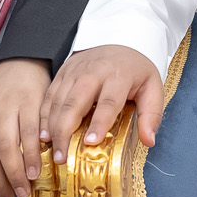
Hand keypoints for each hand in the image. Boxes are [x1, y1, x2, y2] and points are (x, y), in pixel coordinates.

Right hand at [44, 44, 164, 164]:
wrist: (120, 40)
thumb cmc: (136, 70)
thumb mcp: (153, 88)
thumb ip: (151, 114)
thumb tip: (149, 141)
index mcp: (118, 76)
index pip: (108, 102)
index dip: (99, 122)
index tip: (91, 142)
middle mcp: (93, 72)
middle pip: (75, 102)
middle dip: (65, 130)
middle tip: (62, 157)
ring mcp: (74, 71)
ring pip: (58, 100)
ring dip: (52, 127)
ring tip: (53, 152)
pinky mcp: (63, 72)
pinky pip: (50, 95)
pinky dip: (44, 116)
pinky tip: (44, 135)